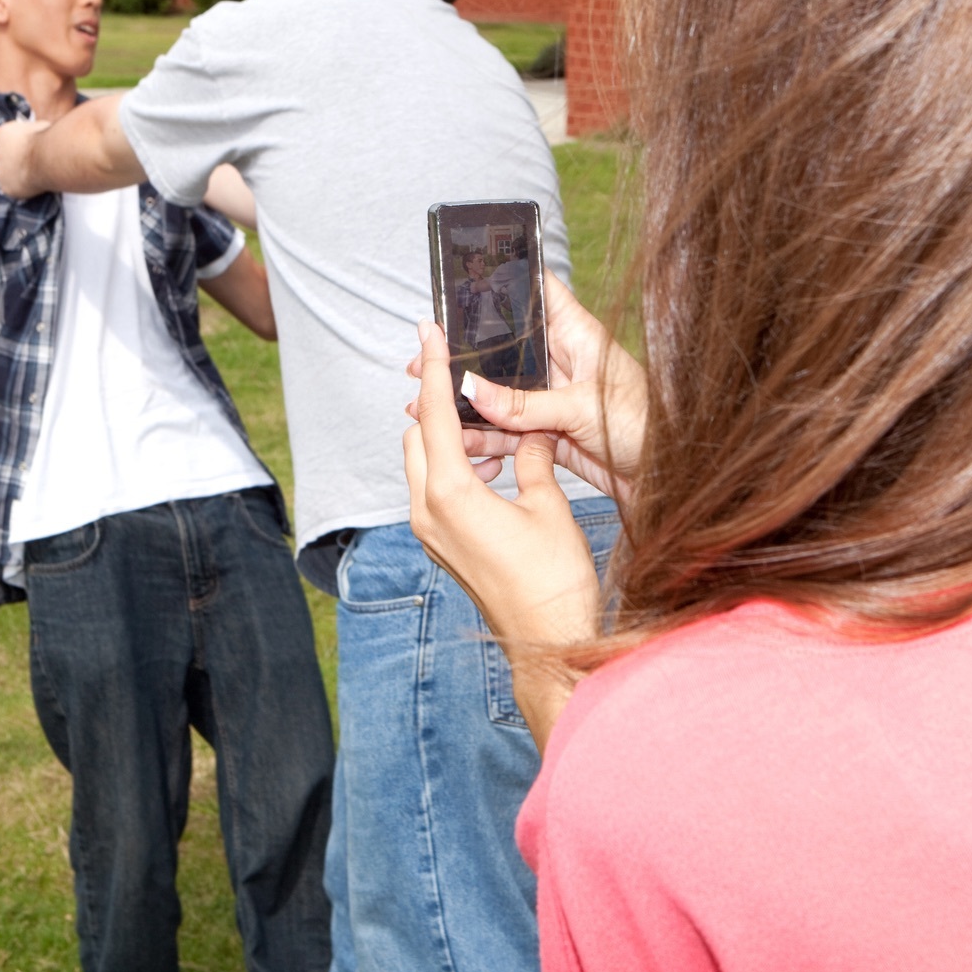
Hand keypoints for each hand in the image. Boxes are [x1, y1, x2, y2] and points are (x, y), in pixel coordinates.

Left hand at [0, 117, 53, 198]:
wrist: (48, 157)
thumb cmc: (47, 139)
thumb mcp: (40, 126)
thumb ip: (34, 130)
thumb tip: (41, 132)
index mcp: (3, 133)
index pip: (6, 138)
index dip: (18, 143)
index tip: (27, 147)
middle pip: (1, 156)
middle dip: (12, 159)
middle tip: (28, 163)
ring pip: (4, 173)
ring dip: (15, 174)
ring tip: (31, 175)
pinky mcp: (6, 187)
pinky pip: (11, 188)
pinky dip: (19, 188)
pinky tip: (31, 185)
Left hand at [404, 320, 601, 748]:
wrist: (547, 640)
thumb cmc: (553, 579)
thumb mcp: (549, 506)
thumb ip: (532, 459)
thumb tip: (528, 432)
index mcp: (450, 494)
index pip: (435, 415)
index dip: (434, 368)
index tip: (429, 331)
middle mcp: (427, 512)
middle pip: (417, 436)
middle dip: (437, 404)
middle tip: (464, 375)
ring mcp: (430, 533)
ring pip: (423, 464)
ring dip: (446, 438)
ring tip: (487, 422)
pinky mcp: (442, 547)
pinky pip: (433, 491)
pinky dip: (452, 467)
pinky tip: (491, 464)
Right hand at [407, 274, 647, 496]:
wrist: (668, 478)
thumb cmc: (646, 426)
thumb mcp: (581, 408)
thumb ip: (526, 403)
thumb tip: (473, 389)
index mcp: (577, 334)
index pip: (537, 292)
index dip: (505, 281)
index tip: (462, 280)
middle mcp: (562, 361)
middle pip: (505, 349)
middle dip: (466, 357)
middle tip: (422, 361)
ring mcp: (554, 398)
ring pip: (501, 394)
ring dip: (467, 402)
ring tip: (424, 405)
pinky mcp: (551, 433)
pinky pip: (509, 431)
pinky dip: (483, 436)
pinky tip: (456, 439)